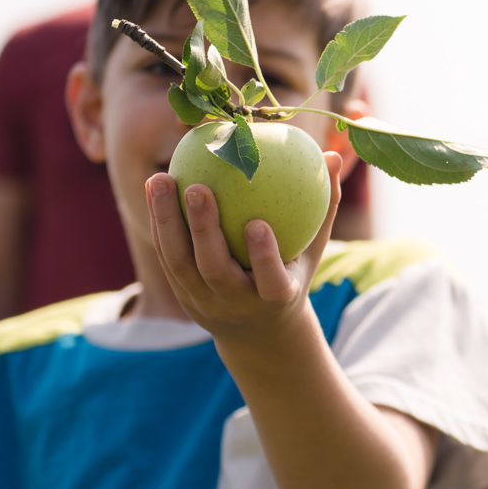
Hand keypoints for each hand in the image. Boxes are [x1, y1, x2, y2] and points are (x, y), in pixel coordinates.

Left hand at [146, 151, 343, 344]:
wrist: (258, 332)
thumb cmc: (291, 274)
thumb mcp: (312, 250)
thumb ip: (324, 206)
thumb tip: (333, 156)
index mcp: (276, 298)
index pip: (271, 283)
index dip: (263, 258)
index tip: (258, 223)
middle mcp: (237, 304)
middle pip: (215, 271)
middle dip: (204, 232)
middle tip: (197, 188)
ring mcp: (205, 302)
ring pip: (180, 265)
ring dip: (167, 222)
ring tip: (160, 179)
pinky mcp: (182, 294)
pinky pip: (167, 257)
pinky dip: (159, 225)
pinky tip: (154, 189)